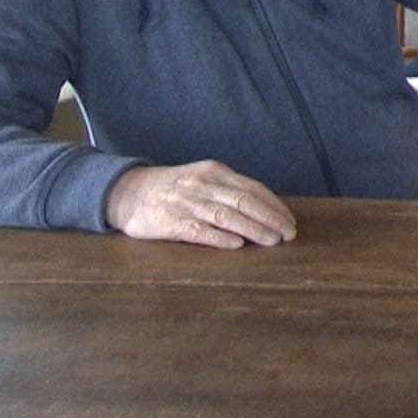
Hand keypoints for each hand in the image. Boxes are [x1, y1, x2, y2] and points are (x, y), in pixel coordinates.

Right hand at [103, 161, 297, 248]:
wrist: (126, 191)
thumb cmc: (173, 188)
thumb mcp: (202, 178)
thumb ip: (228, 190)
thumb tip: (264, 210)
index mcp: (214, 172)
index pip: (252, 188)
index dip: (274, 205)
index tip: (290, 220)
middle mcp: (203, 185)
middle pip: (244, 201)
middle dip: (270, 218)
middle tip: (289, 234)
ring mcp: (186, 203)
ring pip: (226, 215)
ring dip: (252, 229)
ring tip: (272, 241)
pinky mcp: (170, 222)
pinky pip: (198, 230)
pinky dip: (219, 238)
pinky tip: (237, 246)